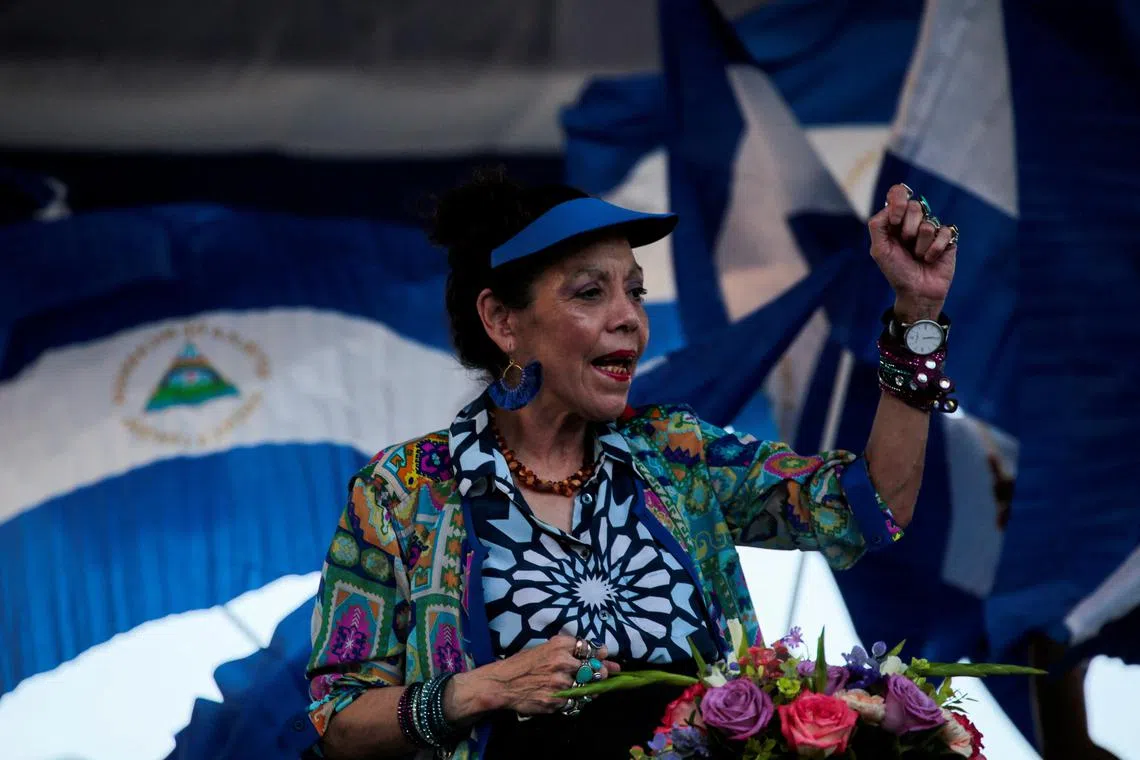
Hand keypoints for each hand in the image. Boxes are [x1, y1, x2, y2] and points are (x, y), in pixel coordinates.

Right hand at [460, 635, 620, 714]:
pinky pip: (576, 703)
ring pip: (588, 688)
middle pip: (594, 669)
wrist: (502, 683)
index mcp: (560, 646)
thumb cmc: (523, 663)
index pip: (590, 649)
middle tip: (604, 674)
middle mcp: (563, 663)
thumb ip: (569, 650)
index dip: (600, 654)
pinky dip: (577, 701)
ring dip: (590, 689)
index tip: (605, 657)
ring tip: (582, 686)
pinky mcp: (556, 701)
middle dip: (602, 672)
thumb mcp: (545, 648)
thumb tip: (599, 652)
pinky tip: (569, 697)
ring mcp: (560, 684)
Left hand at [868, 184, 956, 321]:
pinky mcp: (947, 238)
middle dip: (908, 230)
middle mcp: (914, 221)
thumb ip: (878, 225)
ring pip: (928, 223)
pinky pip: (944, 232)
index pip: (898, 193)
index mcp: (896, 220)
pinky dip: (934, 250)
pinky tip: (930, 259)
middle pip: (915, 206)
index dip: (898, 202)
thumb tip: (889, 207)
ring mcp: (932, 228)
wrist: (916, 292)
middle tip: (906, 245)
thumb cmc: (897, 271)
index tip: (896, 221)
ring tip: (918, 256)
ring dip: (920, 246)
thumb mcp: (879, 250)